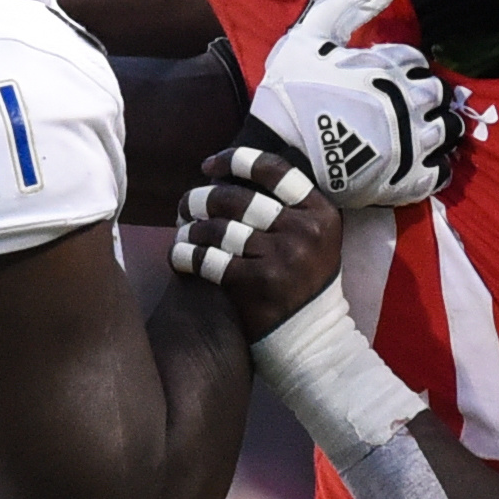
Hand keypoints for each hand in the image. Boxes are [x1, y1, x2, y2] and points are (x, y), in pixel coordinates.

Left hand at [169, 142, 343, 338]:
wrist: (312, 338)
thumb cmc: (305, 282)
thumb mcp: (315, 237)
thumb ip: (288, 206)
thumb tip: (232, 173)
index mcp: (320, 213)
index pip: (274, 170)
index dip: (236, 160)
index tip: (209, 165)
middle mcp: (303, 231)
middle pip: (237, 198)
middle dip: (202, 198)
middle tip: (187, 205)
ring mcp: (280, 258)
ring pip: (218, 228)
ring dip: (191, 228)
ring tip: (183, 231)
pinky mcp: (255, 284)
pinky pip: (208, 260)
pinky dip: (185, 255)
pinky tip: (179, 255)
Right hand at [246, 0, 458, 206]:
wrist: (277, 154)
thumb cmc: (289, 94)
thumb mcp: (308, 37)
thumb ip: (346, 6)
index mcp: (387, 68)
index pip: (415, 60)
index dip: (400, 67)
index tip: (382, 78)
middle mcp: (407, 103)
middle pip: (437, 92)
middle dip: (422, 95)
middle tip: (400, 105)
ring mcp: (410, 144)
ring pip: (448, 130)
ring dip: (436, 128)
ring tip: (414, 133)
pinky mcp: (406, 180)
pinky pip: (440, 172)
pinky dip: (434, 167)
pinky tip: (418, 163)